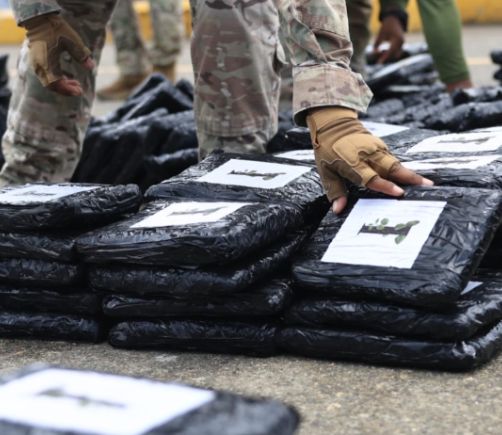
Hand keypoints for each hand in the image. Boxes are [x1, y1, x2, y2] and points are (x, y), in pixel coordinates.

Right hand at [23, 14, 94, 95]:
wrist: (39, 20)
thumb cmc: (55, 29)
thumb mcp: (72, 40)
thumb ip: (81, 54)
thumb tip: (91, 67)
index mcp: (46, 62)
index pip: (55, 83)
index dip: (67, 90)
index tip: (80, 91)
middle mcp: (39, 66)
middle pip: (51, 86)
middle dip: (66, 90)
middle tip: (80, 89)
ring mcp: (36, 65)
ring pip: (49, 82)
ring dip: (62, 85)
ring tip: (77, 83)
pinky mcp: (37, 62)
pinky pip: (47, 76)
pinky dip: (57, 79)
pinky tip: (68, 78)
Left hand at [306, 107, 432, 213]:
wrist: (334, 125)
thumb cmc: (327, 151)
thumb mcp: (326, 172)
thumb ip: (335, 191)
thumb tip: (338, 210)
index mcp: (353, 163)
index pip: (371, 177)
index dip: (386, 186)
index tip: (399, 193)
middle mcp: (368, 156)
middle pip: (392, 168)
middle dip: (410, 178)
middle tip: (428, 186)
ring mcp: (376, 149)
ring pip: (396, 163)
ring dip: (411, 174)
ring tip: (428, 183)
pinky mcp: (381, 146)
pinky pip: (393, 159)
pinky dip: (403, 169)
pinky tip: (413, 177)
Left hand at [373, 15, 404, 63]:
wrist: (394, 20)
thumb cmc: (386, 27)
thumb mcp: (380, 35)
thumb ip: (376, 44)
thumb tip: (374, 53)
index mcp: (396, 39)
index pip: (390, 51)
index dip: (384, 58)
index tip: (378, 63)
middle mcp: (401, 42)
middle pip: (393, 55)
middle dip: (386, 58)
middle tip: (378, 62)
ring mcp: (402, 43)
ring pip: (396, 55)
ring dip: (388, 56)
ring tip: (381, 57)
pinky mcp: (402, 44)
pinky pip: (397, 52)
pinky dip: (391, 54)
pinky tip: (384, 54)